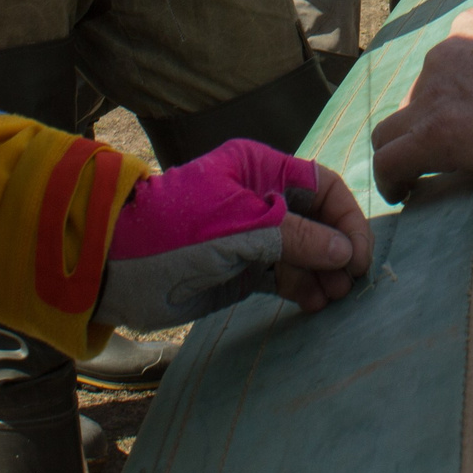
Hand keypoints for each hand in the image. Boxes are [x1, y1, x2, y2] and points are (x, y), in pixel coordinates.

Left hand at [92, 140, 372, 330]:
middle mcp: (260, 197)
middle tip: (347, 286)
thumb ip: (295, 238)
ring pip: (304, 251)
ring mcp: (251, 235)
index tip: (358, 257)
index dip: (346, 219)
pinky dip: (301, 288)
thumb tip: (346, 253)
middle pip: (317, 220)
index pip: (321, 186)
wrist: (113, 267)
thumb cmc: (172, 231)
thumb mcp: (238, 228)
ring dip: (322, 273)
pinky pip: (283, 275)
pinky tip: (312, 304)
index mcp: (259, 167)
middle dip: (336, 250)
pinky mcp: (241, 269)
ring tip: (331, 299)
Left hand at [369, 8, 472, 204]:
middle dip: (431, 120)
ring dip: (408, 148)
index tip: (463, 114)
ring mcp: (433, 95)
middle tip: (455, 149)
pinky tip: (401, 192)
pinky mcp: (432, 135)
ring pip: (393, 128)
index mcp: (471, 28)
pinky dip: (389, 180)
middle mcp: (444, 54)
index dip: (450, 93)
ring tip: (419, 173)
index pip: (444, 61)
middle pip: (418, 95)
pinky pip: (388, 161)